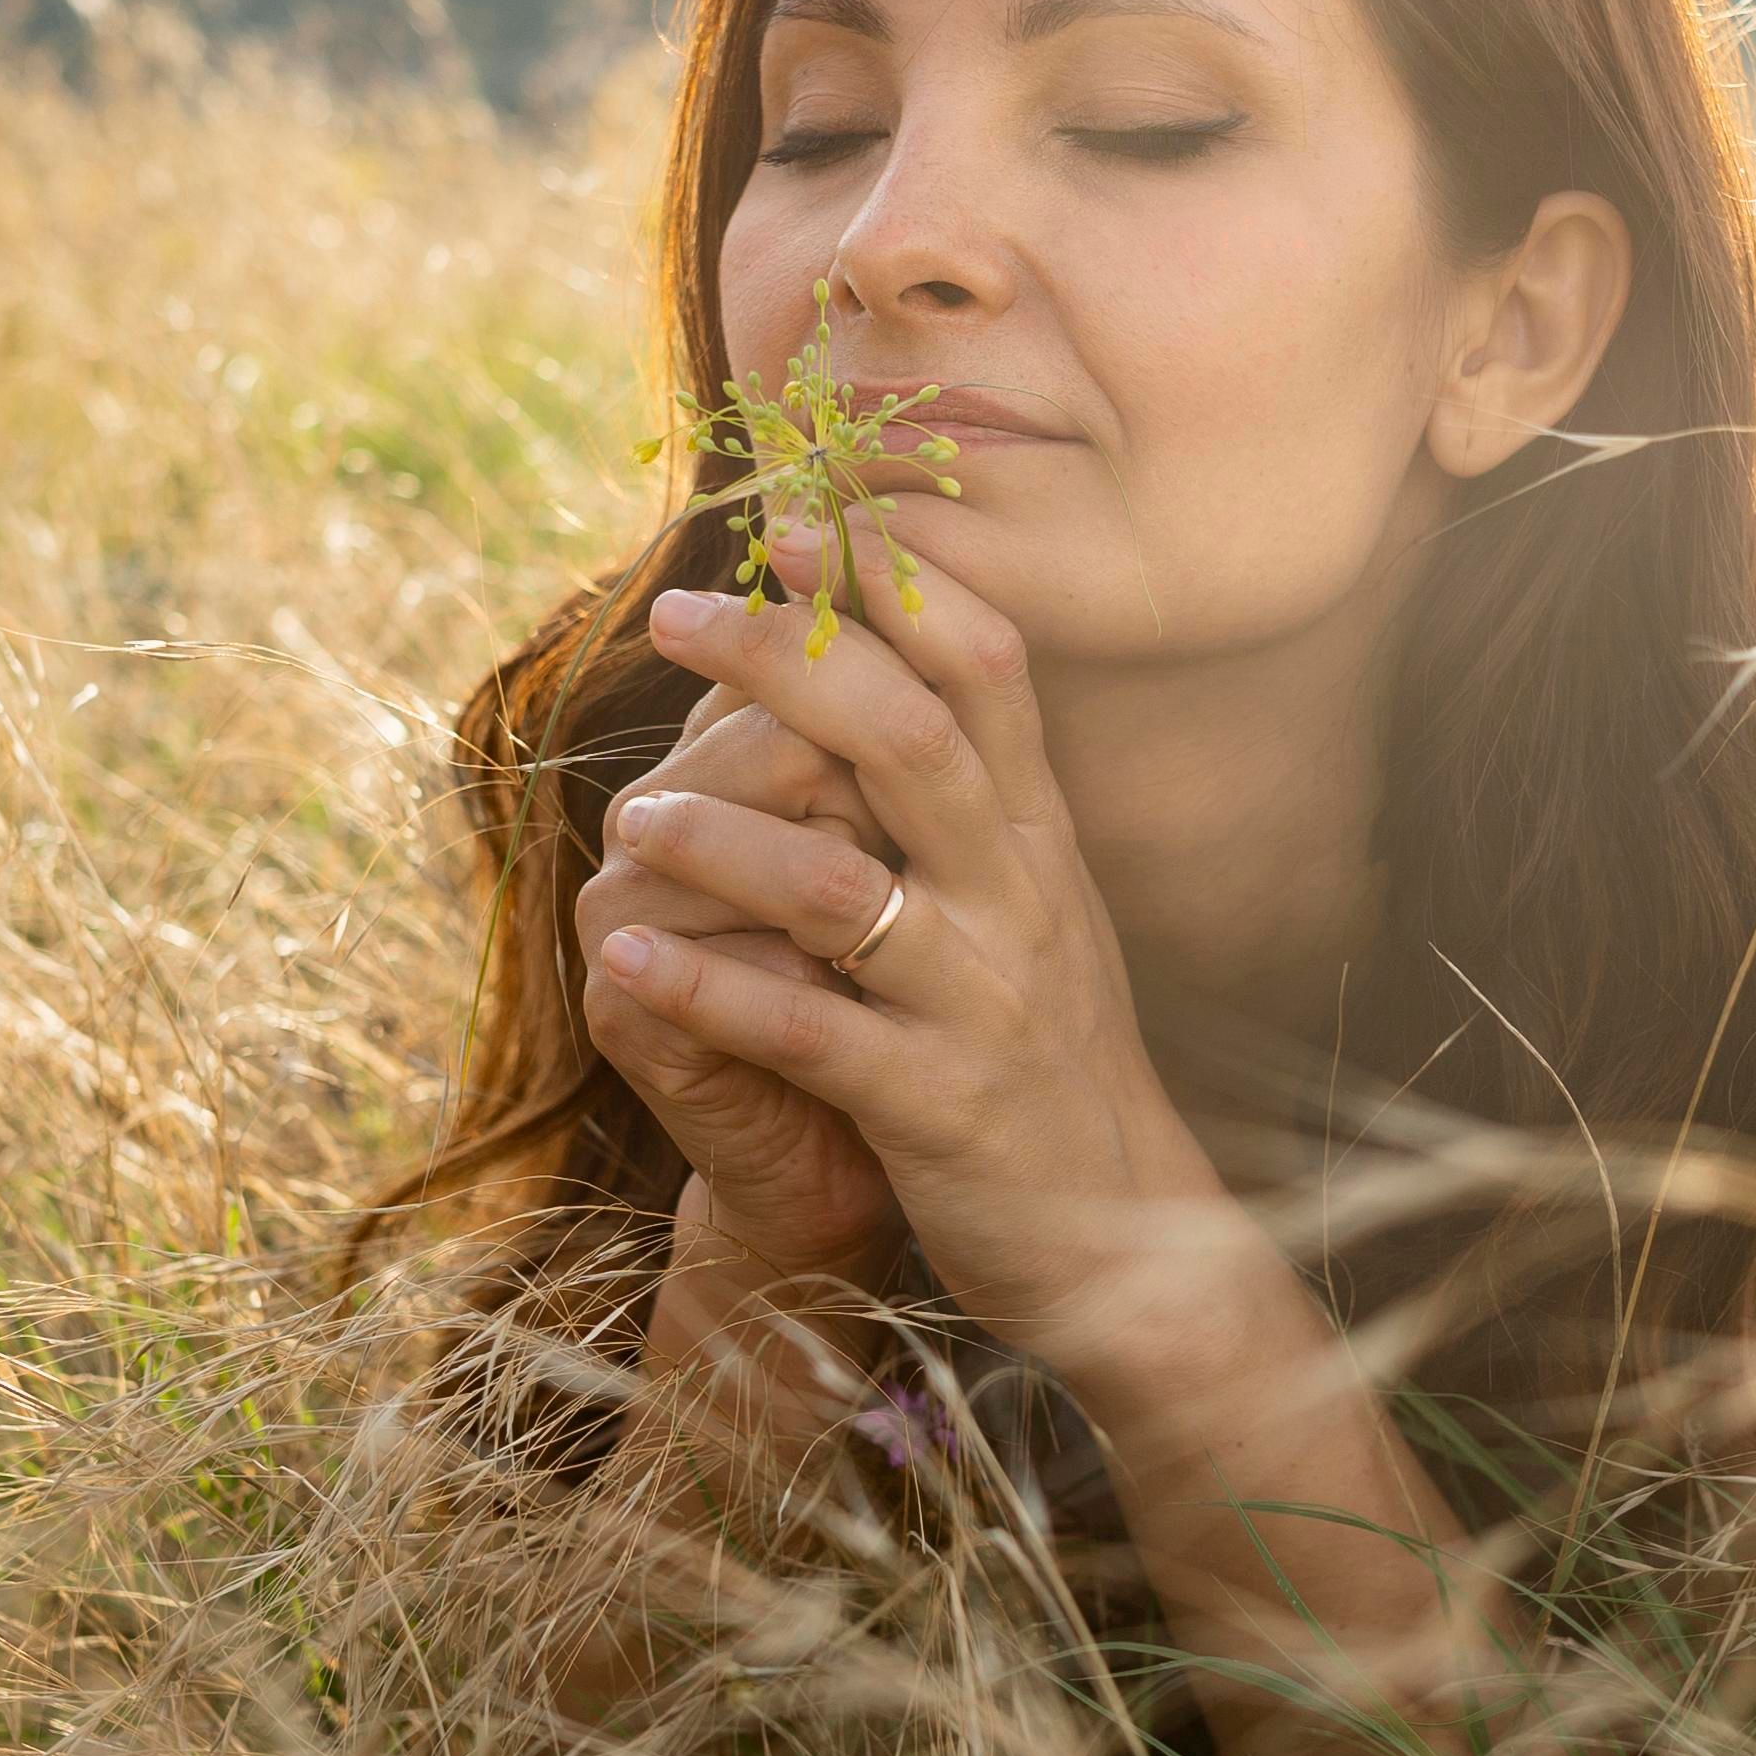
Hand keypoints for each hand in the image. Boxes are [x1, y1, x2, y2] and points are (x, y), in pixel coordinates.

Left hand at [585, 531, 1227, 1363]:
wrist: (1132, 1237)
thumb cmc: (1047, 1053)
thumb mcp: (1033, 906)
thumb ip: (971, 796)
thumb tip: (887, 661)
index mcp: (1038, 838)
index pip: (985, 670)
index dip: (893, 586)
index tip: (796, 518)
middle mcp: (1019, 899)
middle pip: (909, 740)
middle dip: (792, 663)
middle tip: (680, 615)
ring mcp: (979, 1002)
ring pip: (841, 888)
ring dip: (720, 839)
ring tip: (628, 819)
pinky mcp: (936, 1108)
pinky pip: (806, 1033)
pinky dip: (705, 991)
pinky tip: (624, 961)